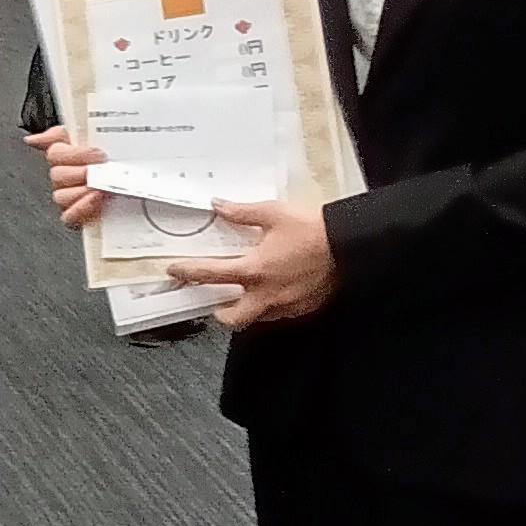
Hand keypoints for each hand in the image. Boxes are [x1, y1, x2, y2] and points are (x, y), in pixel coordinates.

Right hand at [24, 123, 108, 230]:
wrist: (139, 177)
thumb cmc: (115, 155)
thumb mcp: (95, 134)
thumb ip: (64, 132)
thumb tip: (33, 139)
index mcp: (66, 156)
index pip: (55, 154)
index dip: (74, 154)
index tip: (97, 153)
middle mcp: (65, 177)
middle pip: (57, 175)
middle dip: (80, 172)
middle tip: (99, 171)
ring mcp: (70, 197)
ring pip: (60, 196)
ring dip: (80, 191)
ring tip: (101, 186)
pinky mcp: (79, 216)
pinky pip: (68, 217)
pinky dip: (80, 209)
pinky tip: (96, 200)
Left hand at [164, 200, 338, 328]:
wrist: (350, 245)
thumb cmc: (314, 230)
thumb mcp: (274, 214)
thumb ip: (242, 213)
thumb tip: (219, 207)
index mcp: (254, 269)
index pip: (211, 274)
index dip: (189, 272)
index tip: (175, 270)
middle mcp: (266, 294)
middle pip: (231, 317)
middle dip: (220, 312)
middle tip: (216, 299)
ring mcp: (286, 305)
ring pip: (257, 317)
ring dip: (247, 307)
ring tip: (248, 291)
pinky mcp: (303, 308)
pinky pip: (279, 313)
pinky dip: (271, 304)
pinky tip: (276, 289)